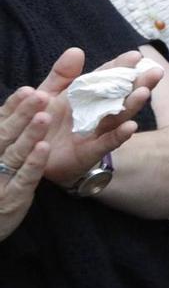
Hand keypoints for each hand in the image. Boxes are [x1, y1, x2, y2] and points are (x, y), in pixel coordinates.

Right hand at [0, 86, 54, 239]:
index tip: (26, 89)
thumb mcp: (2, 153)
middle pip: (6, 134)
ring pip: (15, 153)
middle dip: (23, 114)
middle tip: (39, 95)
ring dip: (29, 135)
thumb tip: (23, 105)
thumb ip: (9, 129)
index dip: (12, 107)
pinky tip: (44, 148)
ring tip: (45, 116)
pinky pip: (24, 178)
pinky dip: (33, 163)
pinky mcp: (11, 197)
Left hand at [33, 47, 162, 186]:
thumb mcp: (46, 94)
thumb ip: (61, 74)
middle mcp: (96, 113)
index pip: (107, 79)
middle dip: (138, 83)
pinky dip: (119, 136)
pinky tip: (131, 127)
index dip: (120, 67)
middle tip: (155, 71)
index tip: (135, 56)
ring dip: (132, 105)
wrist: (28, 155)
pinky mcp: (89, 152)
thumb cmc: (39, 123)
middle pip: (121, 96)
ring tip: (144, 92)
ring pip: (118, 117)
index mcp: (85, 96)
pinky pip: (106, 143)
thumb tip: (77, 50)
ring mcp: (95, 132)